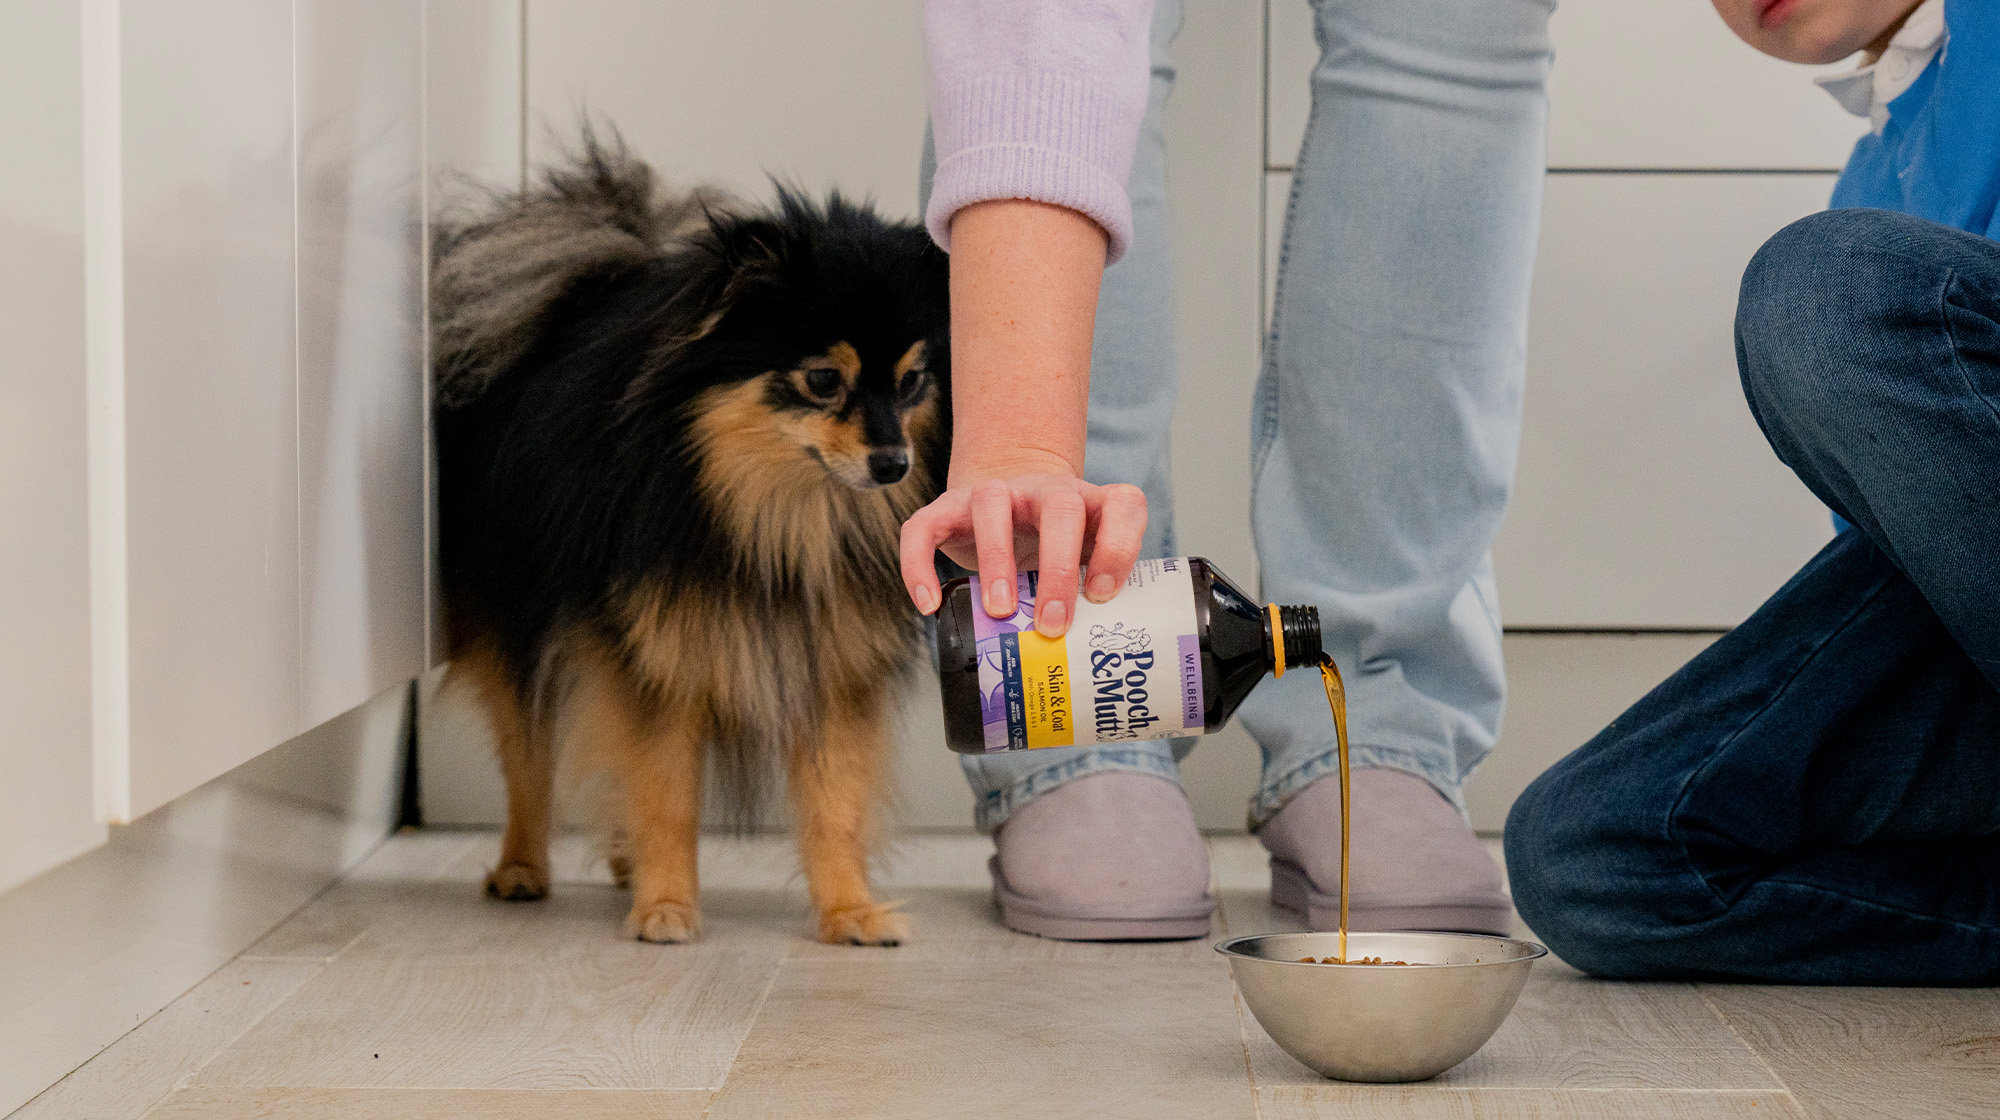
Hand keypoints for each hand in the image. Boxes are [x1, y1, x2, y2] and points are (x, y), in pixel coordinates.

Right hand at [900, 469, 1146, 637]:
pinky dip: (920, 564)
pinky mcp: (948, 507)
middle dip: (1059, 567)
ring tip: (998, 610)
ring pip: (991, 503)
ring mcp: (996, 493)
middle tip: (1051, 623)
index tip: (1104, 595)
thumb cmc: (1056, 551)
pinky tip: (930, 604)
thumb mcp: (1083, 566)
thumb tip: (1092, 664)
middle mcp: (1046, 490)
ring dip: (996, 558)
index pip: (1122, 506)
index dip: (1119, 547)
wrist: (1013, 509)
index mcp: (1091, 504)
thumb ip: (1094, 597)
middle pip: (1060, 508)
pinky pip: (924, 527)